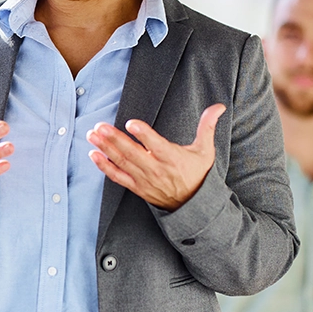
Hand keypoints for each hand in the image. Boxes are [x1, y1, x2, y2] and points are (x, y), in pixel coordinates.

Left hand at [87, 104, 224, 209]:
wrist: (192, 205)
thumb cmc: (197, 174)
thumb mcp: (205, 151)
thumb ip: (207, 126)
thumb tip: (220, 106)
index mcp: (172, 158)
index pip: (156, 145)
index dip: (143, 134)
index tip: (131, 123)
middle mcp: (156, 169)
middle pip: (133, 154)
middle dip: (115, 139)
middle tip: (100, 126)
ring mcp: (144, 180)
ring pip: (122, 163)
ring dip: (105, 149)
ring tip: (92, 134)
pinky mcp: (137, 187)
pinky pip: (118, 177)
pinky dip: (105, 167)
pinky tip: (93, 155)